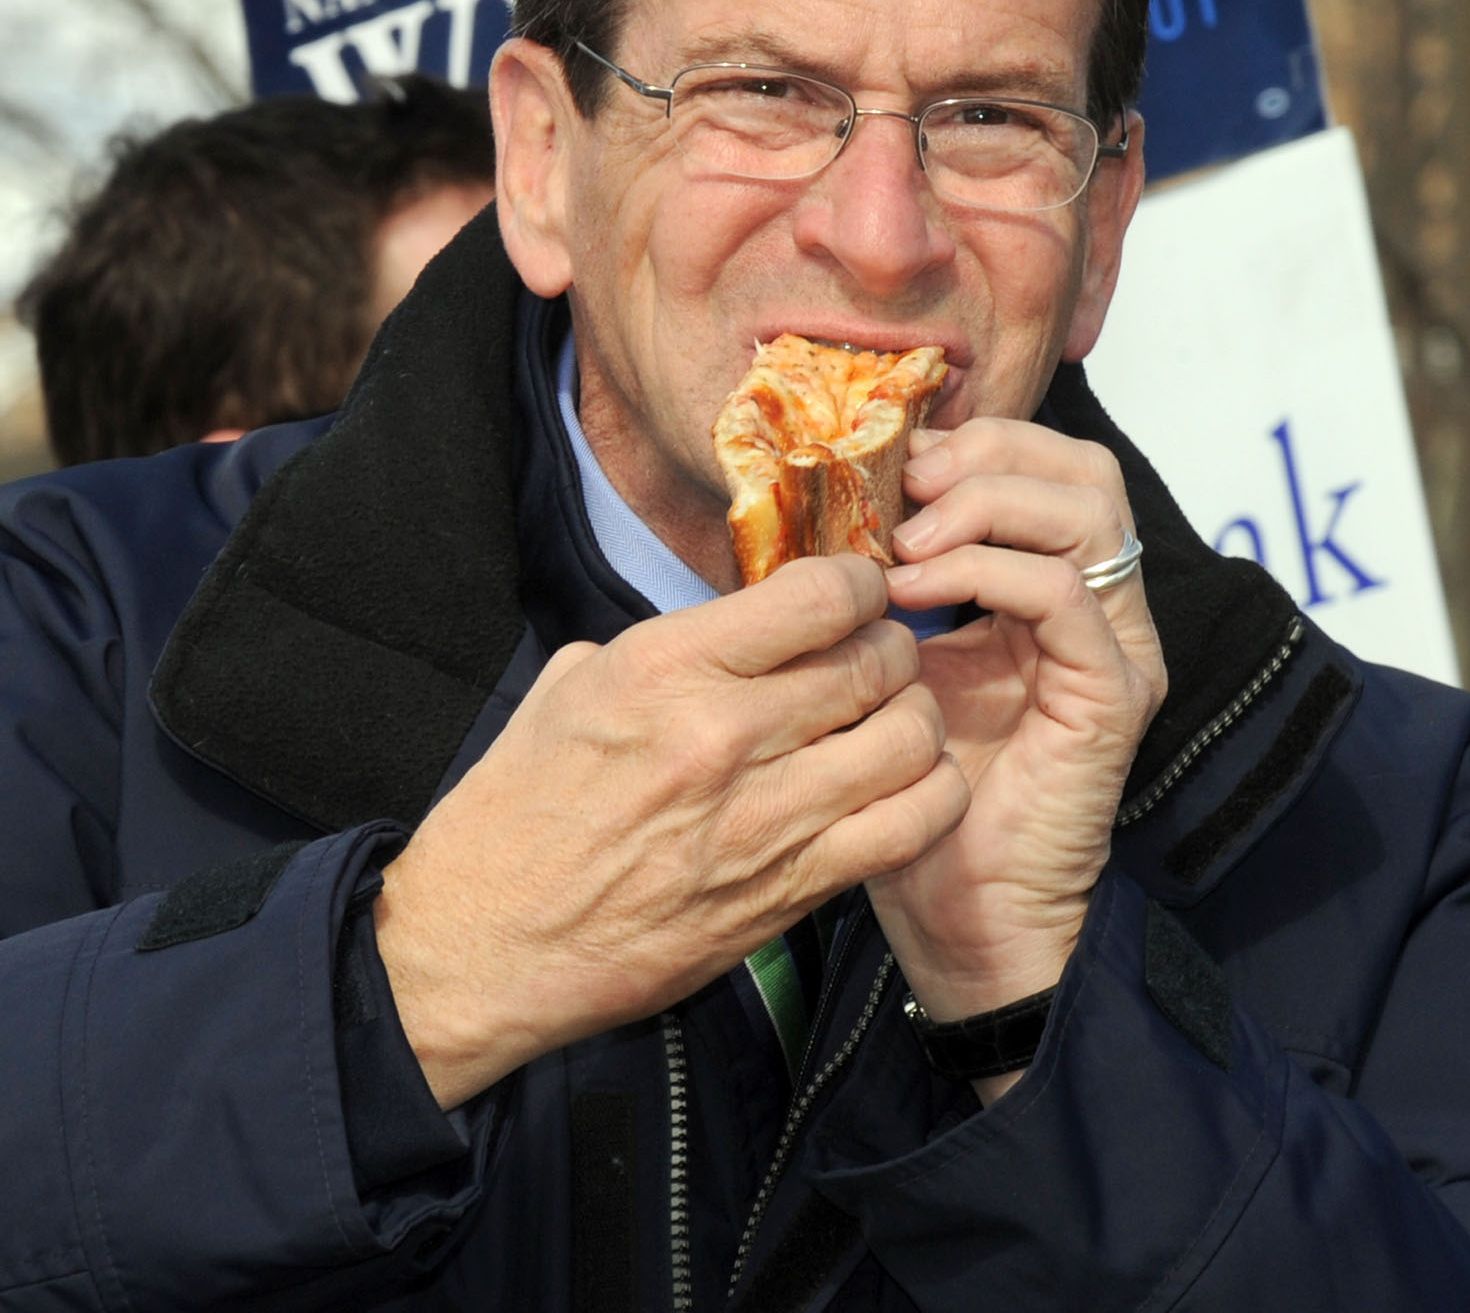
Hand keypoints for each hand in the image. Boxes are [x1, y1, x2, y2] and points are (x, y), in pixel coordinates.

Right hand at [375, 555, 967, 1106]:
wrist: (482, 944)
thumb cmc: (518, 812)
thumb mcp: (574, 686)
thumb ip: (667, 647)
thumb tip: (737, 628)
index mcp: (667, 667)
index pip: (821, 595)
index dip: (858, 585)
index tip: (854, 596)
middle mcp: (724, 734)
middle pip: (877, 661)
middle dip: (891, 648)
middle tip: (878, 659)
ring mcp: (763, 819)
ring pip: (909, 738)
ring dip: (916, 720)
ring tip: (892, 722)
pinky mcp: (786, 893)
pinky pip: (907, 828)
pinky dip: (928, 797)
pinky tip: (903, 789)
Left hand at [871, 419, 1165, 1039]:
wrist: (955, 914)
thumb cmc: (910, 787)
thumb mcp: (889, 657)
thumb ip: (883, 578)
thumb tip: (825, 495)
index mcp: (1050, 588)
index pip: (1043, 462)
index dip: (969, 440)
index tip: (885, 460)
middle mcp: (1099, 606)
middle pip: (1083, 466)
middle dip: (986, 452)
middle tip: (904, 482)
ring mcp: (1116, 647)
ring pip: (1087, 510)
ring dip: (984, 502)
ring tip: (906, 537)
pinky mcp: (1111, 694)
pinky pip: (1066, 593)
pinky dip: (986, 569)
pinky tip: (916, 588)